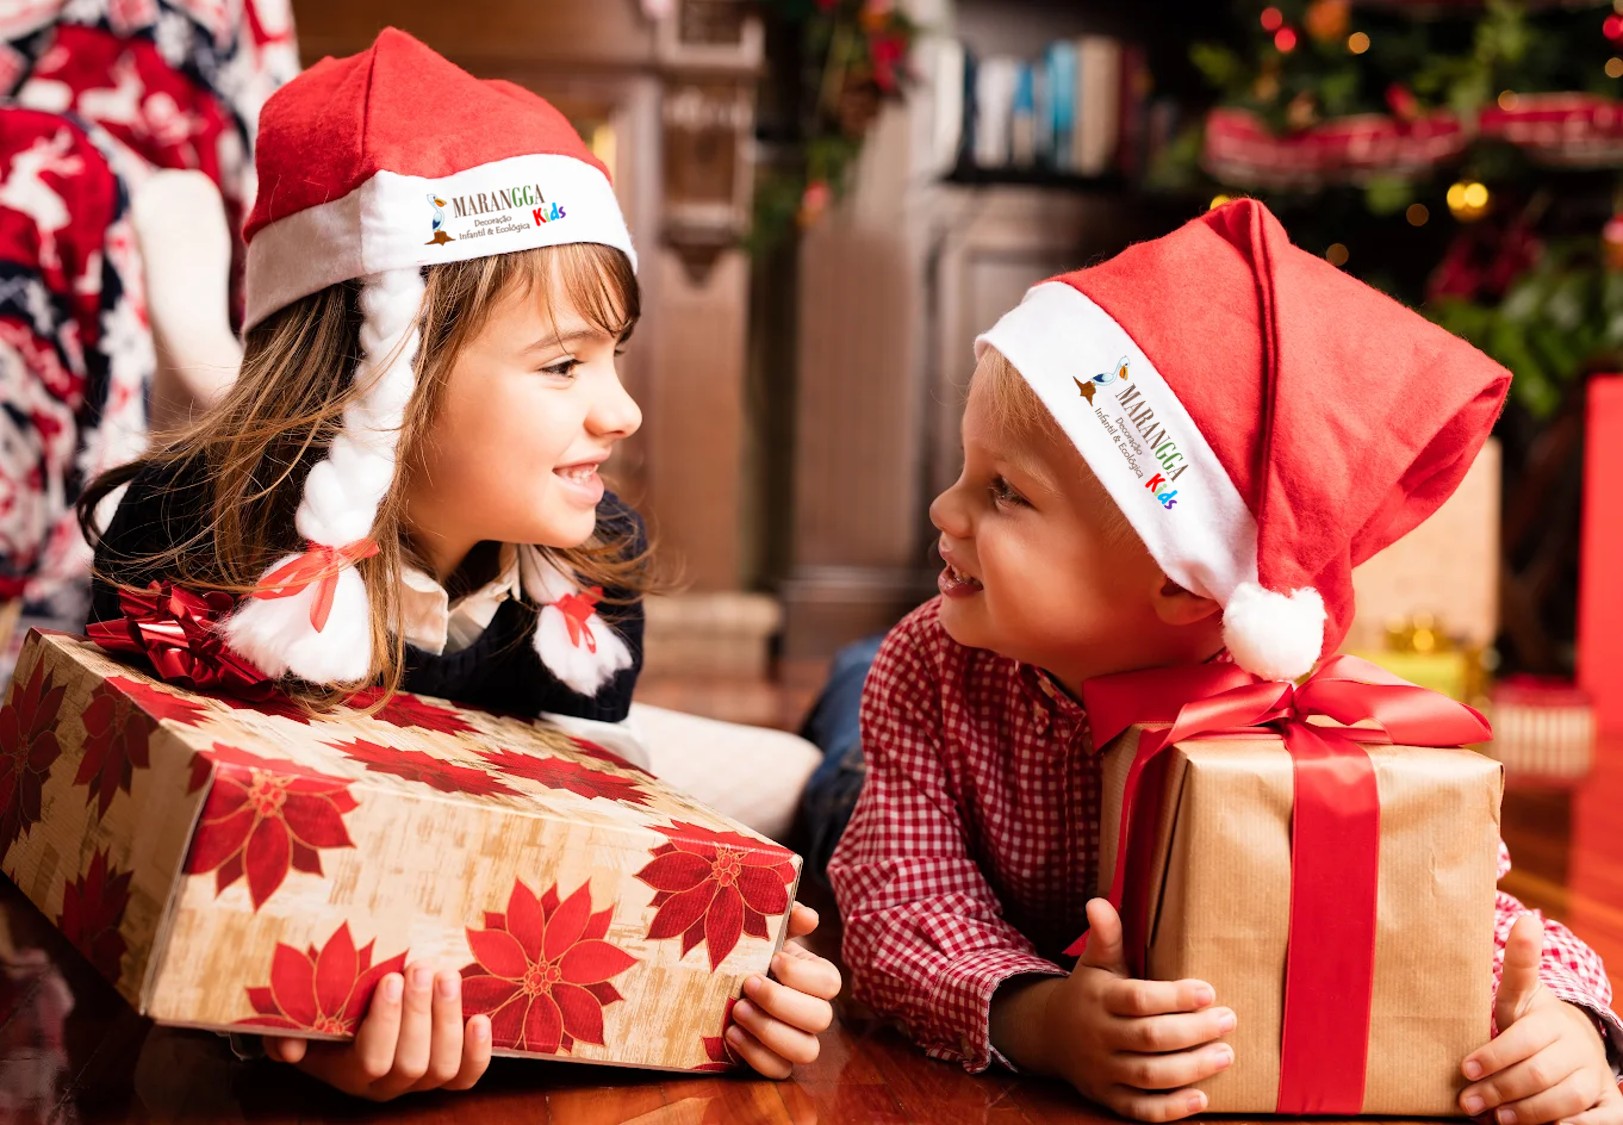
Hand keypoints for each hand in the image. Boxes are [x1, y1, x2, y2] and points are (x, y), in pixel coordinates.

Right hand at [262, 962, 491, 1099]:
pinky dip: (478, 1052)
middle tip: (421, 967)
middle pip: (411, 1063)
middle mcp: (387, 1084)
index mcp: (349, 1073)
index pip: (370, 1061)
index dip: (385, 1022)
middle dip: (418, 1012)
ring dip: (448, 1019)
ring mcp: (420, 1081)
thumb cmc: (324, 1011)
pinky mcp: (449, 1073)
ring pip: (442, 1067)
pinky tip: (480, 1019)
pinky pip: (467, 1076)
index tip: (389, 978)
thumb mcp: (295, 1020)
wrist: (353, 1015)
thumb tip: (288, 1049)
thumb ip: (284, 1032)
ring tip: (447, 977)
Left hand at [725, 903, 841, 1077]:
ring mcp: (797, 1041)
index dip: (802, 975)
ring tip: (737, 1010)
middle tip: (748, 985)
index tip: (773, 960)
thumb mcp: (765, 932)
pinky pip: (778, 1070)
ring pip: (806, 1051)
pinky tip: (731, 1033)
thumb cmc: (750, 954)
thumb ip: (785, 920)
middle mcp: (814, 1013)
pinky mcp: (776, 1063)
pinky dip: (755, 1054)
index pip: (830, 983)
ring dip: (769, 1030)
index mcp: (817, 979)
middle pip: (821, 1018)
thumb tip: (808, 916)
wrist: (720, 983)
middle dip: (781, 1002)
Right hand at [994, 898, 1235, 1121]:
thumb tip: (1099, 901)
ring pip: (1149, 1076)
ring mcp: (1102, 1071)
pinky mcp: (1107, 1098)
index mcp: (1099, 999)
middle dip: (1193, 1032)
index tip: (1208, 992)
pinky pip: (1139, 1110)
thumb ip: (1105, 936)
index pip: (1137, 999)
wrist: (1049, 1035)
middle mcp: (1098, 1036)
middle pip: (1149, 1039)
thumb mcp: (1094, 963)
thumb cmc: (1087, 992)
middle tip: (1228, 1021)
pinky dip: (1170, 1109)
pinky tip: (1202, 1098)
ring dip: (1191, 1069)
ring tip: (1226, 1054)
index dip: (1174, 997)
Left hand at [1460, 914, 1617, 1123]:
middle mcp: (1577, 1046)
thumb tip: (1527, 917)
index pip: (1523, 1039)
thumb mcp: (1519, 994)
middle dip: (1500, 1089)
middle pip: (1539, 1073)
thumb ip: (1518, 964)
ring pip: (1565, 1099)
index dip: (1494, 1055)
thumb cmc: (1531, 1021)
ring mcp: (1595, 1075)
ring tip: (1496, 1119)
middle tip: (1467, 1102)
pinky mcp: (1608, 1102)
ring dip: (1528, 1112)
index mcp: (1551, 1019)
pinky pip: (1600, 1121)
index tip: (1465, 1068)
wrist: (1573, 1044)